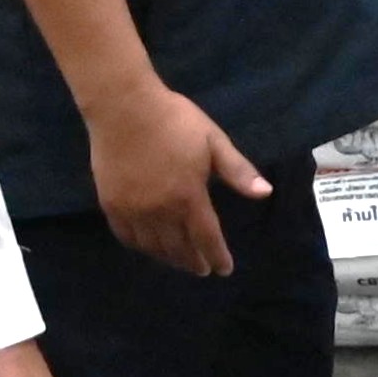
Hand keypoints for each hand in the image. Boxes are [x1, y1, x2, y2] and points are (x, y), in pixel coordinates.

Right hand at [85, 79, 268, 280]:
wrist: (124, 107)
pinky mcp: (111, 204)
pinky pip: (127, 237)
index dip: (217, 256)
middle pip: (179, 248)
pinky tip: (148, 246)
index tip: (224, 270)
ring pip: (153, 247)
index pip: (207, 238)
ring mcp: (133, 210)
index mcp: (189, 197)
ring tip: (180, 261)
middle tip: (202, 269)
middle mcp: (160, 211)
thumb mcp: (213, 141)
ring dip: (169, 258)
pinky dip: (141, 247)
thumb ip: (237, 171)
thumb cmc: (174, 120)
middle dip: (193, 262)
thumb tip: (266, 193)